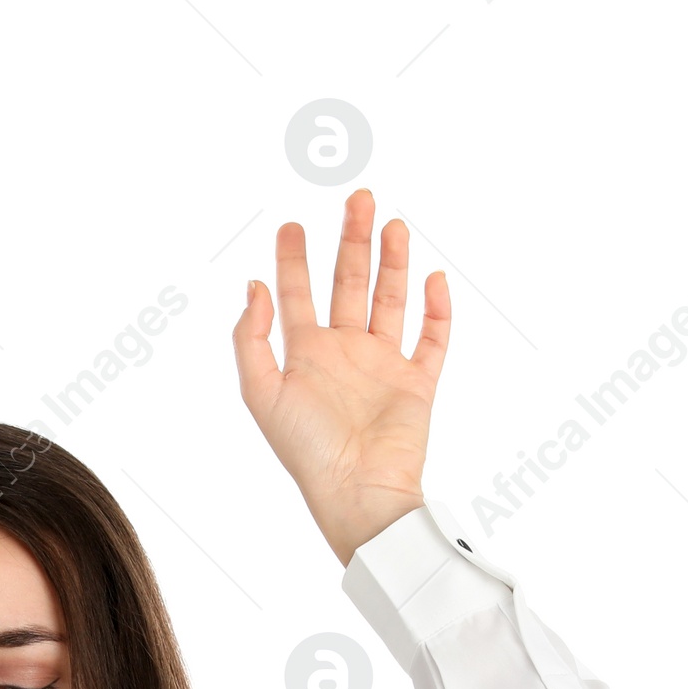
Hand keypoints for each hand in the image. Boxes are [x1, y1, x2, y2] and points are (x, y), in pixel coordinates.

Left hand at [233, 193, 448, 565]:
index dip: (293, 259)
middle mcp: (344, 355)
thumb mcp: (261, 393)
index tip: (291, 224)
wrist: (358, 490)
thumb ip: (251, 340)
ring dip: (393, 262)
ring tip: (393, 223)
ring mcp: (383, 367)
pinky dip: (437, 310)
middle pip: (349, 285)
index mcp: (306, 356)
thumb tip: (254, 286)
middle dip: (352, 241)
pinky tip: (434, 278)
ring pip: (390, 301)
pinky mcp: (417, 384)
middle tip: (357, 198)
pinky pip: (432, 340)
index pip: (297, 295)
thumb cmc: (307, 450)